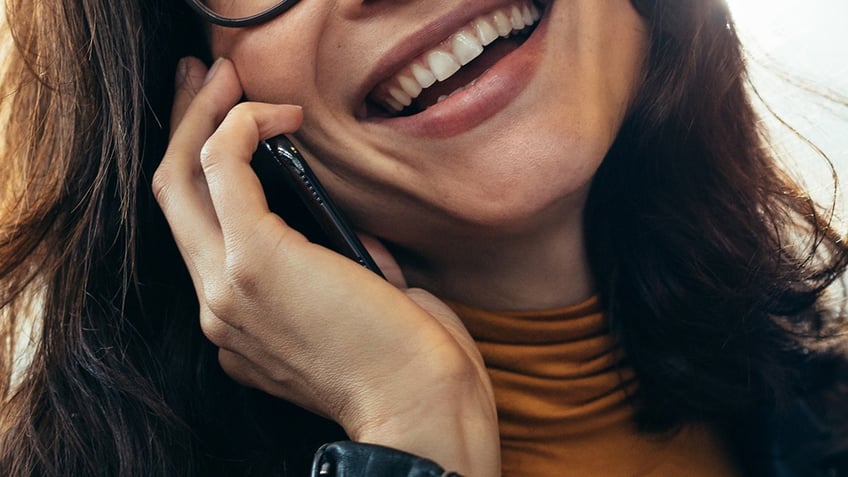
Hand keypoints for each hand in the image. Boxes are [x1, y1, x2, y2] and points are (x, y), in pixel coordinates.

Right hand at [153, 57, 499, 475]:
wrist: (422, 408)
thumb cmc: (407, 361)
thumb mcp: (357, 314)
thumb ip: (332, 274)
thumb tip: (343, 235)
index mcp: (240, 323)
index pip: (201, 235)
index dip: (204, 174)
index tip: (228, 127)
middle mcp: (218, 307)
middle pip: (173, 200)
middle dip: (183, 129)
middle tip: (204, 81)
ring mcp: (227, 286)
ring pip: (183, 180)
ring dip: (203, 116)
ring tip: (226, 77)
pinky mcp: (256, 260)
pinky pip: (225, 167)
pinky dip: (244, 126)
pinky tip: (280, 110)